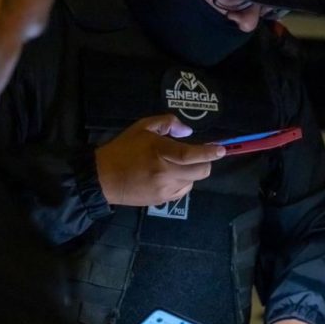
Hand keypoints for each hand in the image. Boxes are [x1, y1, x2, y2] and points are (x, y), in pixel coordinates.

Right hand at [96, 114, 225, 205]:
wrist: (104, 178)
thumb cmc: (123, 149)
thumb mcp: (142, 127)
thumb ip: (167, 123)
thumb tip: (188, 132)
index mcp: (160, 152)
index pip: (191, 154)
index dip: (209, 152)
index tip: (221, 149)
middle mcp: (165, 172)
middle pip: (200, 171)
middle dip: (206, 163)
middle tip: (201, 156)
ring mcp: (164, 188)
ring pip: (193, 181)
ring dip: (192, 172)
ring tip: (179, 165)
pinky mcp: (162, 200)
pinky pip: (183, 191)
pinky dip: (183, 183)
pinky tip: (171, 176)